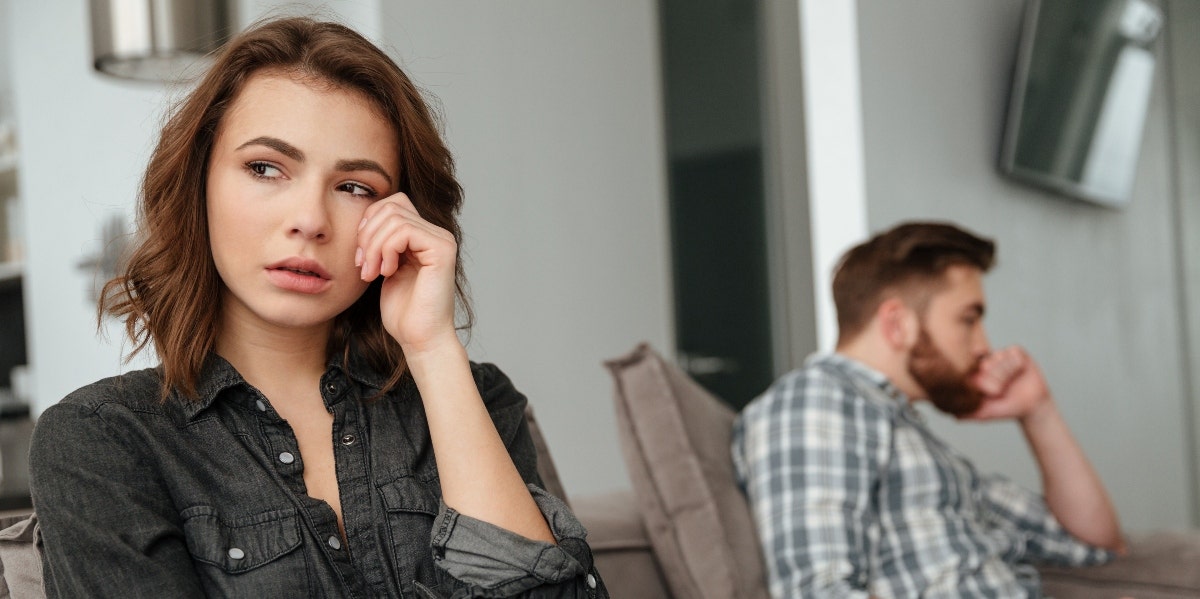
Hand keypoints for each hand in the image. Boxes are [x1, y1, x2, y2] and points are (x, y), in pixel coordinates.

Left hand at [356, 193, 459, 353]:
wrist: (420, 339)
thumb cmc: (403, 311)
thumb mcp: (383, 268)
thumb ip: (380, 241)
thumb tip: (364, 218)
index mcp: (423, 235)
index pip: (392, 203)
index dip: (369, 222)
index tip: (360, 256)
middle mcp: (436, 233)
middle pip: (391, 205)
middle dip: (367, 234)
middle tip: (363, 266)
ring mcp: (442, 240)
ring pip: (394, 218)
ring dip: (373, 247)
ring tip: (372, 273)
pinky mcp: (442, 250)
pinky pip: (404, 231)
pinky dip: (386, 250)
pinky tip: (387, 273)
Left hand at [961, 346, 1052, 421]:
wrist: (1032, 405)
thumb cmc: (1006, 407)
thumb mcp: (986, 412)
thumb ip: (970, 413)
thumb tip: (954, 416)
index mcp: (976, 372)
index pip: (971, 369)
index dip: (981, 380)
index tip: (987, 390)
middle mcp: (987, 361)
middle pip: (986, 364)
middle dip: (996, 379)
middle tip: (1001, 390)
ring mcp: (1001, 355)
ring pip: (1000, 357)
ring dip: (1007, 373)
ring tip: (1011, 381)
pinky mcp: (1017, 352)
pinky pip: (1014, 353)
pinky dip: (1017, 365)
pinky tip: (1020, 372)